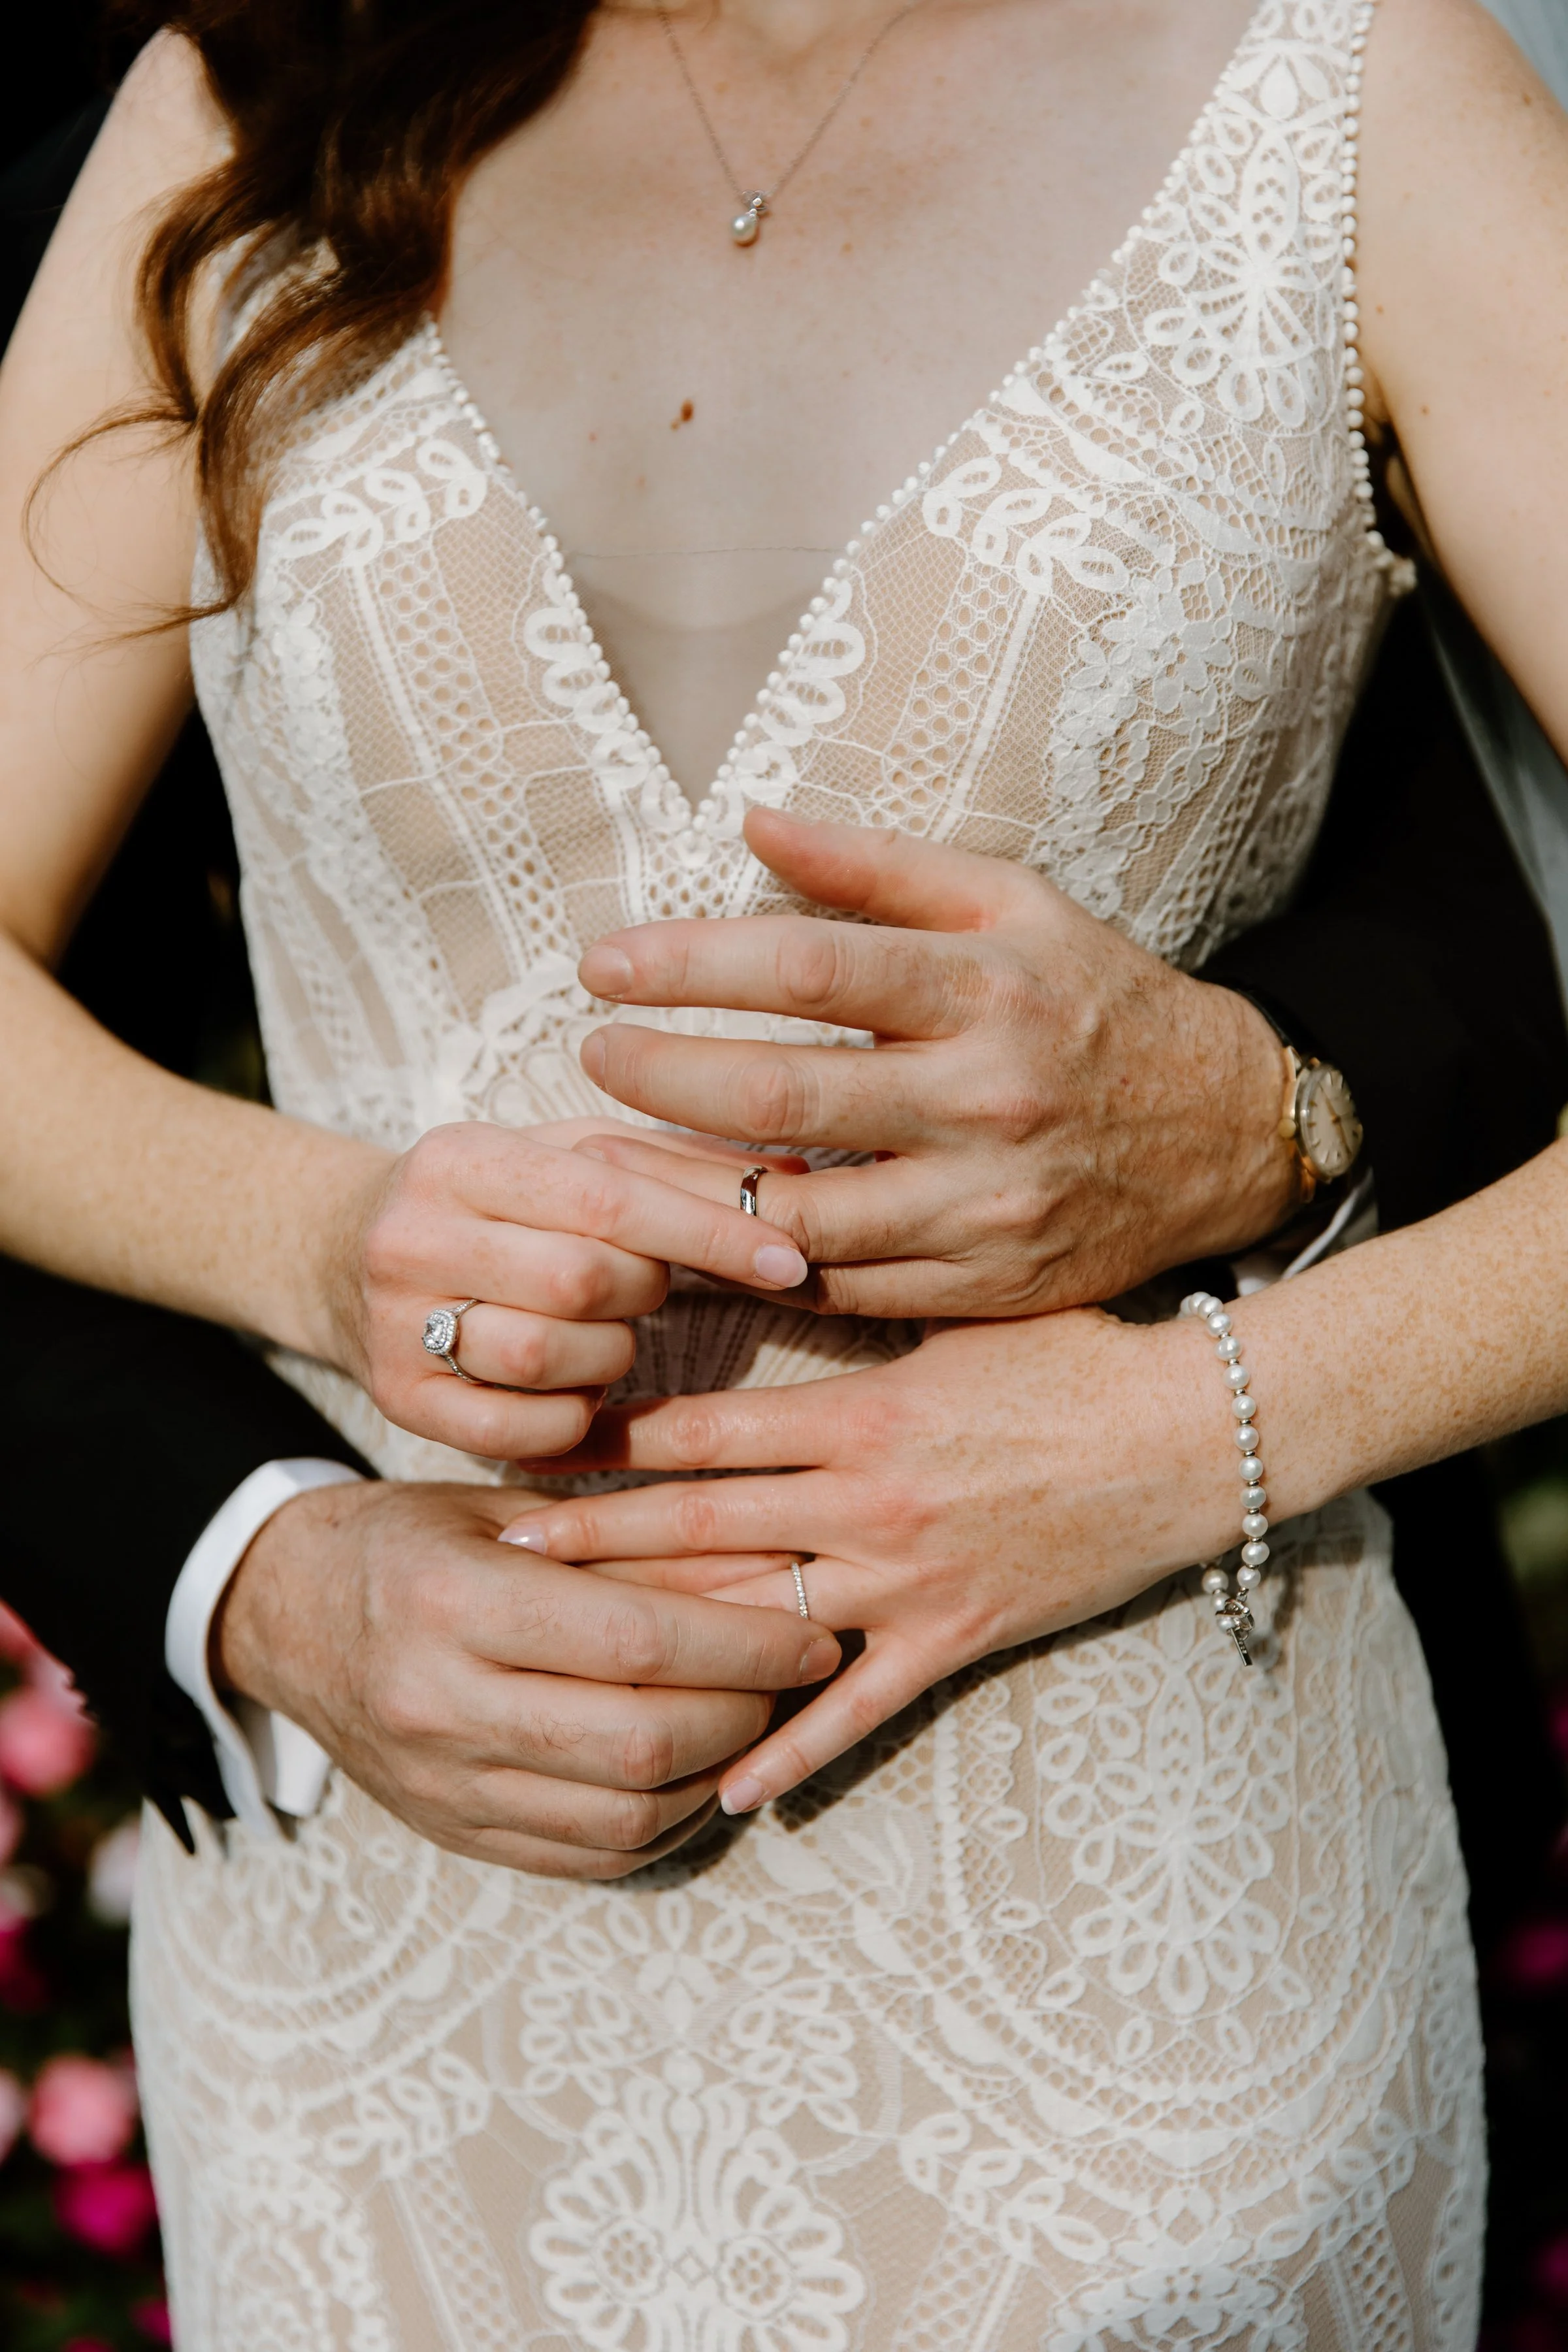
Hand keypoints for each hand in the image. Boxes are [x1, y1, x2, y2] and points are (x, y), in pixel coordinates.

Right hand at [215, 1479, 838, 1875]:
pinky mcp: (456, 1836)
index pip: (636, 1643)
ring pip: (628, 1814)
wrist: (289, 1614)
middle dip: (749, 1712)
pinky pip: (594, 1856)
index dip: (746, 1645)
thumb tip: (776, 1571)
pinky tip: (703, 1773)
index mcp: (451, 1604)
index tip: (816, 1632)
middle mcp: (440, 1707)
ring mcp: (443, 1788)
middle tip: (800, 1677)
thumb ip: (637, 1544)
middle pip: (642, 1742)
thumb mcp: (516, 1512)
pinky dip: (671, 1822)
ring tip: (760, 1719)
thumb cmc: (417, 1539)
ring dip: (721, 1775)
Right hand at [322, 1117, 807, 1457]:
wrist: (345, 1256)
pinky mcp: (395, 1403)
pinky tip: (572, 1387)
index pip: (608, 1196)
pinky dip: (571, 1417)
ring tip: (603, 1332)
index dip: (710, 1232)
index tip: (789, 1260)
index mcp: (459, 1157)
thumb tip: (799, 1177)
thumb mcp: (571, 1156)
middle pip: (581, 1281)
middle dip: (645, 1291)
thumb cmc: (501, 1203)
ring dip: (610, 1355)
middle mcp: (410, 1237)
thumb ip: (680, 1163)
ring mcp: (394, 1326)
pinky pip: (518, 1433)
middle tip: (648, 1286)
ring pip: (548, 1359)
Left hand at [495, 1312, 1238, 1812]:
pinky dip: (792, 1753)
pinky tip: (727, 1791)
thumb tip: (779, 1276)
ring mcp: (907, 1578)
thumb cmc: (1077, 1361)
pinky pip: (859, 1710)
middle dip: (597, 1542)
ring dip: (665, 1641)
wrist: (1188, 1436)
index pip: (708, 1430)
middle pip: (704, 1525)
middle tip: (501, 1556)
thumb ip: (864, 1320)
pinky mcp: (955, 1638)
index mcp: (860, 1412)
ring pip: (761, 1617)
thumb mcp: (960, 1321)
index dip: (614, 1442)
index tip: (536, 1446)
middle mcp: (865, 1498)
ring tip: (574, 1665)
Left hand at [574, 812, 1294, 1316]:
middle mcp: (986, 1098)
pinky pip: (842, 1286)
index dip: (686, 965)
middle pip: (780, 1094)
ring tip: (610, 1150)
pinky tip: (699, 1224)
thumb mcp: (1010, 903)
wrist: (1225, 1130)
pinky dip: (759, 1256)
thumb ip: (875, 867)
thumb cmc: (1094, 999)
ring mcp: (985, 1204)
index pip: (804, 968)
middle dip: (657, 1076)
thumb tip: (749, 821)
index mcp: (985, 987)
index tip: (602, 965)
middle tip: (590, 1056)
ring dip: (684, 1184)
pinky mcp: (984, 1283)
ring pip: (797, 1211)